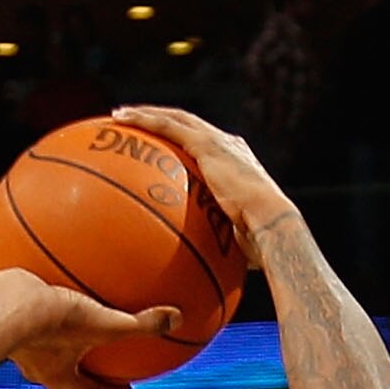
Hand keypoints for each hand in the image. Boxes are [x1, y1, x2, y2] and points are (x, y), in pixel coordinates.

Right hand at [3, 280, 182, 388]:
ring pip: (41, 351)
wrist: (4, 307)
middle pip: (64, 381)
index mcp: (62, 376)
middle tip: (94, 368)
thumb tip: (178, 319)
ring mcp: (19, 348)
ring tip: (64, 328)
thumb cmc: (52, 322)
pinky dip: (35, 308)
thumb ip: (141, 324)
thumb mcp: (104, 322)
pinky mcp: (3, 321)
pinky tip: (40, 284)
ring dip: (55, 344)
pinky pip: (25, 317)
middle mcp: (39, 368)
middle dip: (79, 376)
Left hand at [109, 106, 290, 262]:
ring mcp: (216, 142)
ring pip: (174, 119)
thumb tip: (208, 274)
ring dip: (145, 114)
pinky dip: (145, 120)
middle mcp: (226, 145)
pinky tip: (123, 120)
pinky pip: (168, 127)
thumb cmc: (259, 242)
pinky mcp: (206, 144)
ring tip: (119, 115)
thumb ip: (220, 244)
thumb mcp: (235, 241)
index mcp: (235, 162)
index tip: (163, 145)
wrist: (271, 224)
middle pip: (186, 124)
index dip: (182, 140)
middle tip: (133, 121)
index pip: (203, 145)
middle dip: (160, 120)